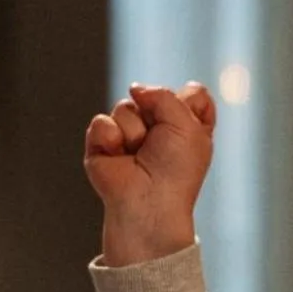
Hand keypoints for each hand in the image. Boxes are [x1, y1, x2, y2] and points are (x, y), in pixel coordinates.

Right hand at [84, 80, 216, 266]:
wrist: (148, 201)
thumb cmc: (175, 171)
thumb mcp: (187, 124)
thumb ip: (165, 95)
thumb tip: (134, 90)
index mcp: (188, 129)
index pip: (192, 94)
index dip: (187, 101)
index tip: (187, 125)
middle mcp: (160, 131)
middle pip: (151, 94)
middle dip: (156, 116)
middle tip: (160, 144)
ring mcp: (130, 136)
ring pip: (124, 107)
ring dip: (133, 130)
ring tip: (138, 155)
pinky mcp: (104, 145)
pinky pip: (101, 122)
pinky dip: (110, 138)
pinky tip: (118, 157)